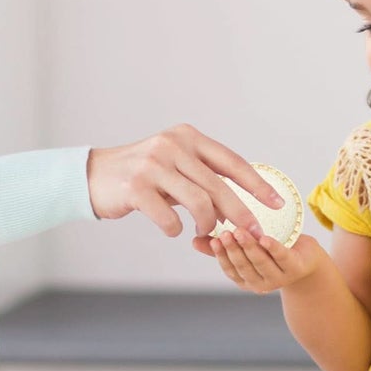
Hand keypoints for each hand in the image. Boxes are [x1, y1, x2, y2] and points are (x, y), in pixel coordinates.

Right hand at [86, 124, 281, 238]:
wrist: (93, 177)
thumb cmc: (141, 176)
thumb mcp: (174, 166)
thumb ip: (203, 178)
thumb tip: (239, 206)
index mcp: (187, 137)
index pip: (231, 162)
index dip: (257, 184)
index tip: (277, 203)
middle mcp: (172, 145)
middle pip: (219, 186)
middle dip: (241, 213)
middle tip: (254, 232)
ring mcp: (153, 164)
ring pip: (199, 202)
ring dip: (207, 224)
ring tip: (204, 232)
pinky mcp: (136, 187)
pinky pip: (170, 218)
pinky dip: (176, 229)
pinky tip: (173, 229)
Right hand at [198, 229, 325, 293]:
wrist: (305, 258)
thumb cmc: (270, 251)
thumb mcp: (245, 249)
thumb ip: (221, 247)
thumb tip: (194, 241)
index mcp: (246, 280)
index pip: (230, 269)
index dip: (221, 256)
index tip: (213, 240)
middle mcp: (261, 283)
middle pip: (244, 266)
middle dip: (234, 250)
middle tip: (225, 233)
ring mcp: (279, 277)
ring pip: (261, 262)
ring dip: (250, 247)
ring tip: (241, 231)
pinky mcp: (296, 267)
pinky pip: (282, 257)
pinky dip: (273, 248)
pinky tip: (264, 238)